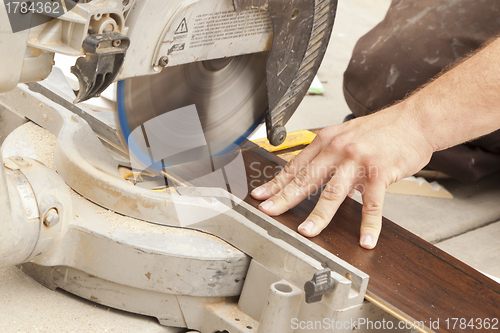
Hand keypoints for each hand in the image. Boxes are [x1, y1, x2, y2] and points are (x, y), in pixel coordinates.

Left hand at [251, 105, 433, 248]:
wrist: (414, 120)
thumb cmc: (381, 130)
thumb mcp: (346, 134)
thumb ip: (328, 154)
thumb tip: (311, 175)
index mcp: (326, 141)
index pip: (295, 166)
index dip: (276, 183)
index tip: (261, 196)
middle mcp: (338, 150)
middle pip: (306, 179)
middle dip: (285, 198)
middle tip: (269, 213)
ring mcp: (358, 161)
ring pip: (333, 193)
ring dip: (319, 216)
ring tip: (308, 232)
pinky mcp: (379, 172)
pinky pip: (372, 204)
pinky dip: (369, 224)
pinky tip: (366, 239)